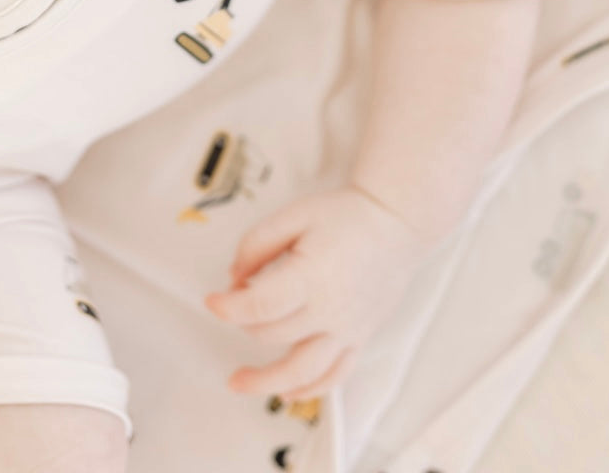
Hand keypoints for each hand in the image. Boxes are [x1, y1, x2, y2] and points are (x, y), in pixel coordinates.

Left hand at [203, 185, 432, 402]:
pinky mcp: (359, 338)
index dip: (228, 307)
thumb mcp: (294, 215)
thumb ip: (257, 244)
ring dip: (267, 382)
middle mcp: (330, 311)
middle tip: (234, 304)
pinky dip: (309, 391)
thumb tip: (234, 277)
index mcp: (311, 277)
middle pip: (272, 334)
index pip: (259, 306)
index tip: (212, 301)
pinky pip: (334, 376)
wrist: (396, 223)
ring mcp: (347, 330)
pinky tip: (288, 393)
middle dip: (244, 322)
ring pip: (302, 372)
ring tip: (239, 382)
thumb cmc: (347, 216)